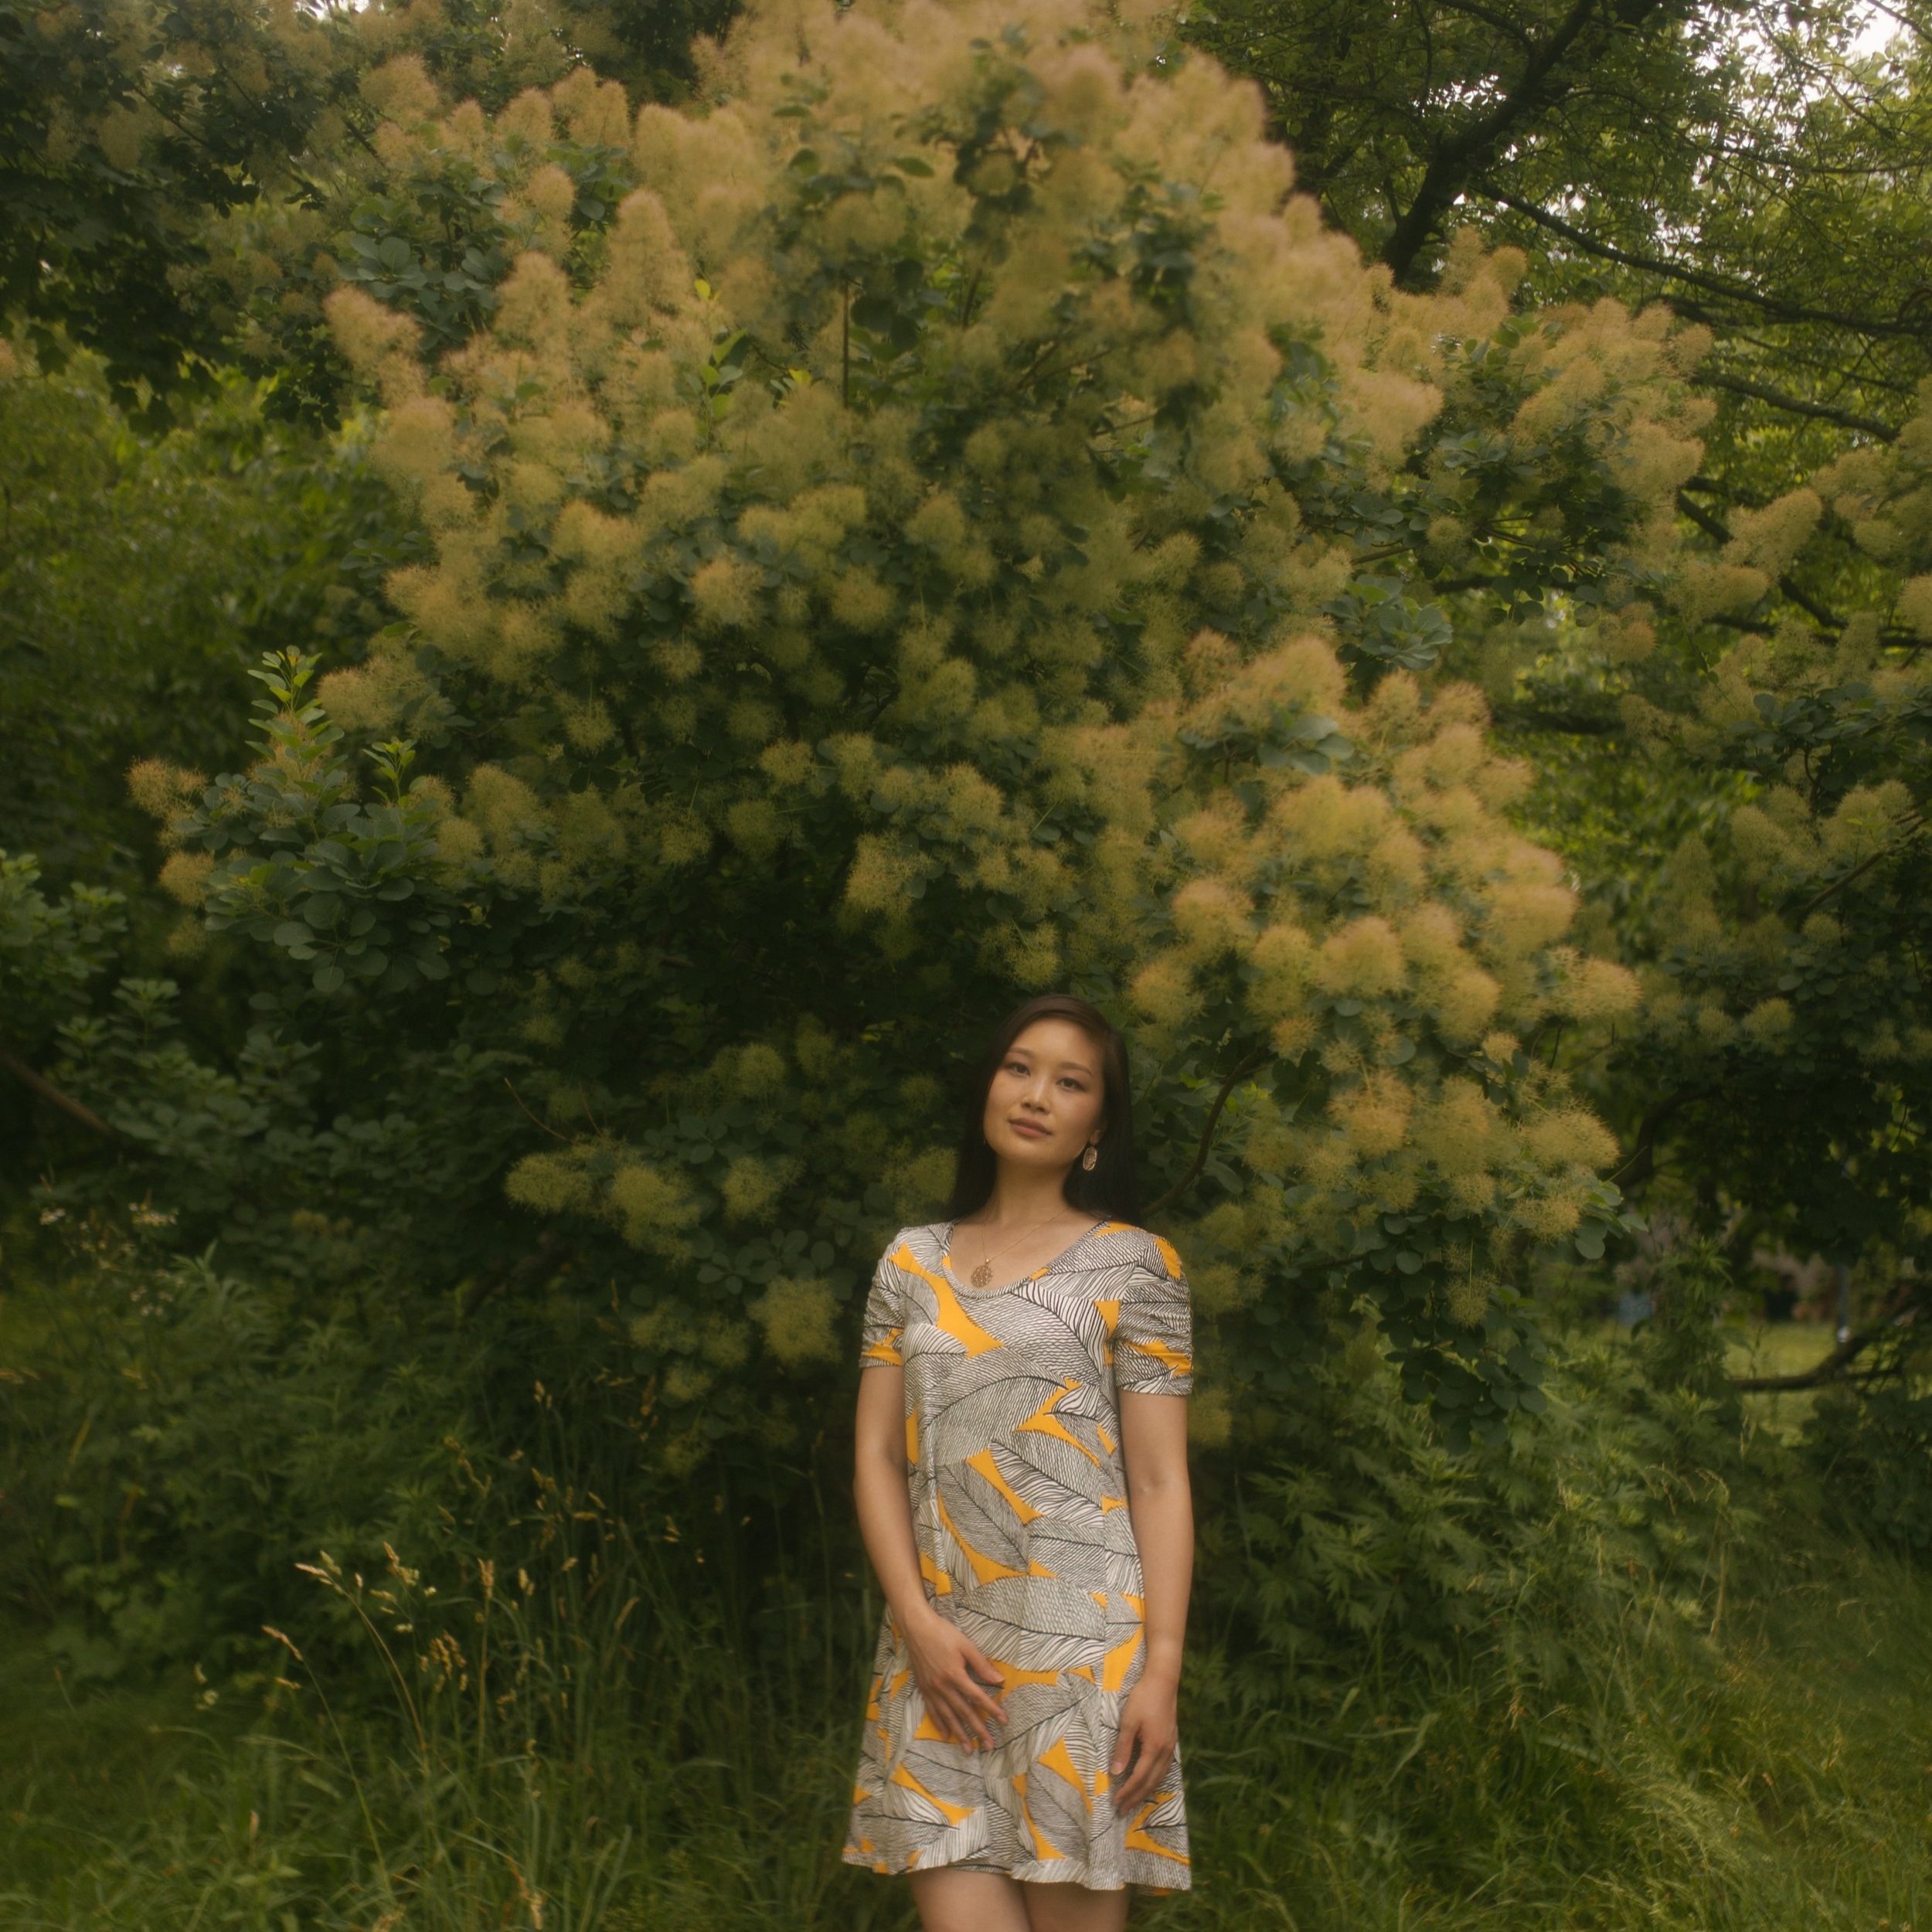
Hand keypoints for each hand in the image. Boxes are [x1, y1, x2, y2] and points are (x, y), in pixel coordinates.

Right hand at [902, 1607, 1007, 1751]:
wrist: (916, 1627)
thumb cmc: (942, 1633)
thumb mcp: (966, 1645)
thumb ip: (981, 1665)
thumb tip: (998, 1680)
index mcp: (955, 1675)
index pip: (977, 1697)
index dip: (992, 1709)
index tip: (1003, 1721)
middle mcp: (943, 1686)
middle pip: (963, 1712)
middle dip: (977, 1730)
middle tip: (988, 1746)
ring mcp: (931, 1689)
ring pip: (947, 1717)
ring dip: (959, 1734)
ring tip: (968, 1749)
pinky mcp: (923, 1688)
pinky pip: (932, 1711)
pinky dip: (939, 1724)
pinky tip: (945, 1734)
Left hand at [1110, 1674, 1176, 1812]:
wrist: (1163, 1681)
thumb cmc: (1143, 1699)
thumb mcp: (1128, 1722)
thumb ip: (1123, 1748)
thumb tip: (1115, 1772)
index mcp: (1154, 1748)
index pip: (1139, 1778)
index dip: (1127, 1792)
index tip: (1116, 1802)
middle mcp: (1165, 1752)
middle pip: (1150, 1782)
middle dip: (1136, 1798)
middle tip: (1122, 1810)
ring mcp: (1171, 1747)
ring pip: (1159, 1777)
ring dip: (1146, 1791)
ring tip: (1134, 1801)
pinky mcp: (1171, 1741)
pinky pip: (1164, 1769)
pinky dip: (1154, 1780)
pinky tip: (1149, 1781)